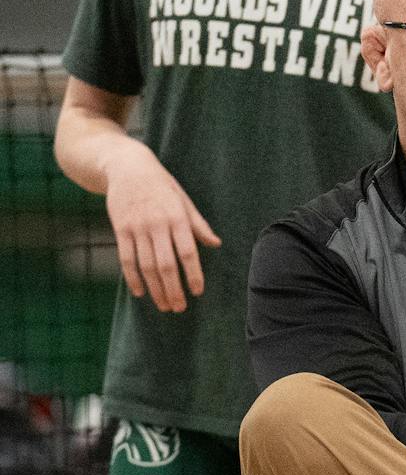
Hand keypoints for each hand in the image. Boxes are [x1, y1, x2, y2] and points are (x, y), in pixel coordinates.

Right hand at [103, 140, 219, 312]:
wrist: (126, 165)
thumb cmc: (161, 185)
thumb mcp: (183, 200)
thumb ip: (198, 224)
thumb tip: (216, 244)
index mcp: (176, 218)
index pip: (188, 253)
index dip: (192, 275)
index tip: (197, 292)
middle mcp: (156, 224)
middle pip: (165, 264)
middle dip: (173, 290)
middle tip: (179, 308)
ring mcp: (136, 227)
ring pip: (146, 265)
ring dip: (155, 289)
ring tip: (164, 306)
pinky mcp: (120, 228)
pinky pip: (126, 258)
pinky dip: (132, 277)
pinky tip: (140, 293)